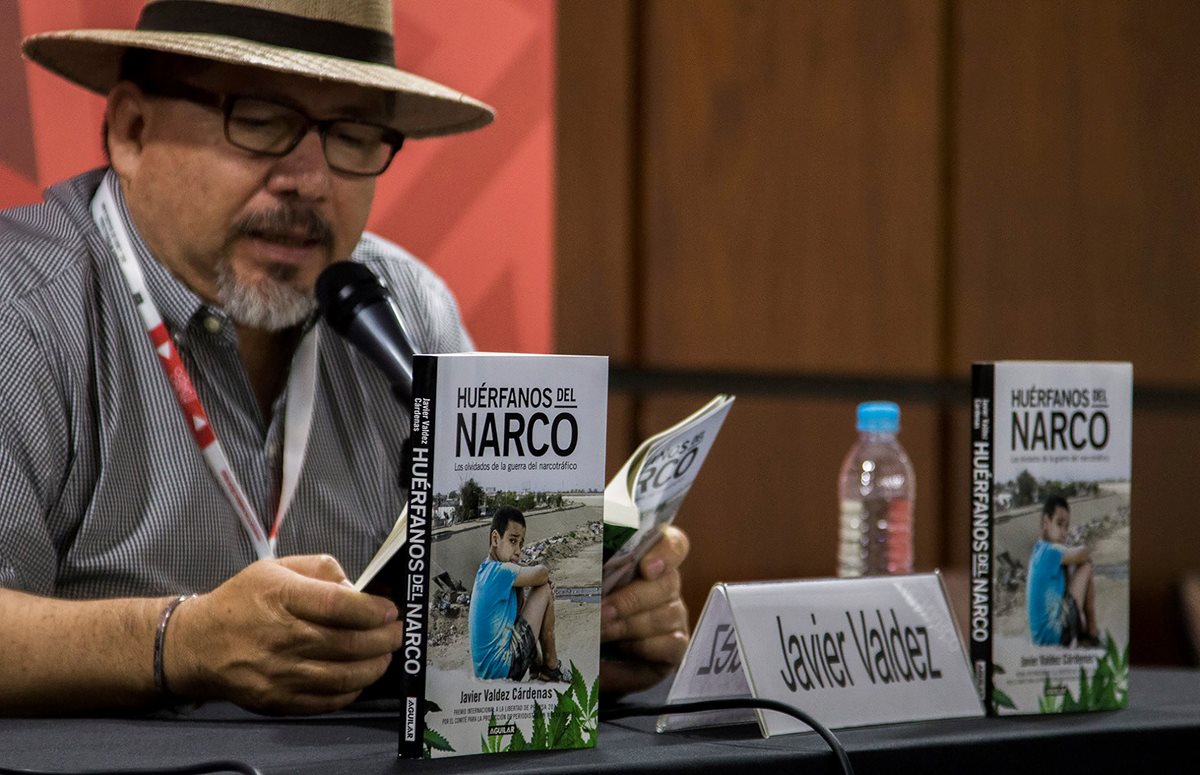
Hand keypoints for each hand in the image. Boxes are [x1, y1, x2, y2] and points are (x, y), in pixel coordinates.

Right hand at [167, 555, 402, 714]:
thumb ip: (320, 570)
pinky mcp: (277, 700)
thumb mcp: (276, 568)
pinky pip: (327, 700)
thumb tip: (356, 588)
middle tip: (396, 632)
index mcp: (282, 597)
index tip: (389, 610)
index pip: (338, 605)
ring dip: (374, 666)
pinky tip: (361, 676)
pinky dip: (352, 690)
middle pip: (347, 643)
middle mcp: (281, 637)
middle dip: (383, 639)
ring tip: (384, 654)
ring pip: (343, 675)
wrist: (198, 644)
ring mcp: (279, 673)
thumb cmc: (242, 602)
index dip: (372, 610)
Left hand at [599, 526, 690, 695]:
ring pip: (664, 615)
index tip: (646, 568)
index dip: (665, 554)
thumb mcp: (587, 584)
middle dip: (630, 600)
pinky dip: (640, 648)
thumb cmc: (589, 607)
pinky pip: (668, 644)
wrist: (594, 649)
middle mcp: (667, 584)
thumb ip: (590, 571)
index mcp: (649, 558)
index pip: (673, 545)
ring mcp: (674, 614)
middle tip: (602, 612)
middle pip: (667, 583)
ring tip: (600, 633)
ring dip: (628, 625)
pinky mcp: (675, 645)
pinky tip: (619, 649)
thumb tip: (577, 567)